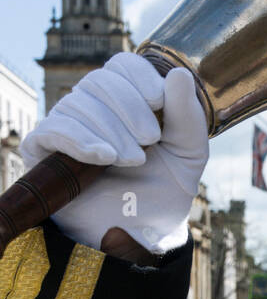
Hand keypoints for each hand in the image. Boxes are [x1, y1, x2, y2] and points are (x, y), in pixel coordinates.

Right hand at [20, 52, 208, 254]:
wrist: (139, 233)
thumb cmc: (162, 192)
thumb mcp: (188, 155)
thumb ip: (189, 118)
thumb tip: (178, 73)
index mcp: (127, 101)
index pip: (123, 65)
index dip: (139, 77)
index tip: (158, 102)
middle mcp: (94, 107)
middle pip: (101, 80)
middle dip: (129, 108)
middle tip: (149, 141)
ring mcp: (67, 126)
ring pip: (79, 103)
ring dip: (111, 131)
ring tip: (131, 160)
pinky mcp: (44, 149)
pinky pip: (54, 129)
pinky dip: (80, 140)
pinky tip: (103, 157)